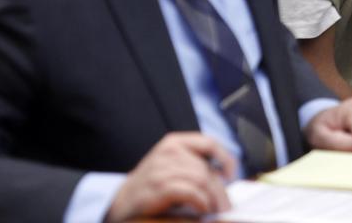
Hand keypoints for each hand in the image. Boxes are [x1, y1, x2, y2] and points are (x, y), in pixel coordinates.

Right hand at [105, 133, 235, 222]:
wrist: (120, 203)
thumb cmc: (150, 187)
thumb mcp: (171, 167)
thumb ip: (193, 166)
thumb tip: (225, 178)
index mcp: (174, 142)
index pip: (208, 143)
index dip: (225, 158)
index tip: (231, 175)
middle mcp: (168, 151)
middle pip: (207, 168)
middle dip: (220, 191)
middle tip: (225, 207)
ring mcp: (162, 168)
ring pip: (201, 179)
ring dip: (211, 199)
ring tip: (212, 210)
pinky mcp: (159, 186)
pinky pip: (190, 191)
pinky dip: (200, 201)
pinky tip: (201, 209)